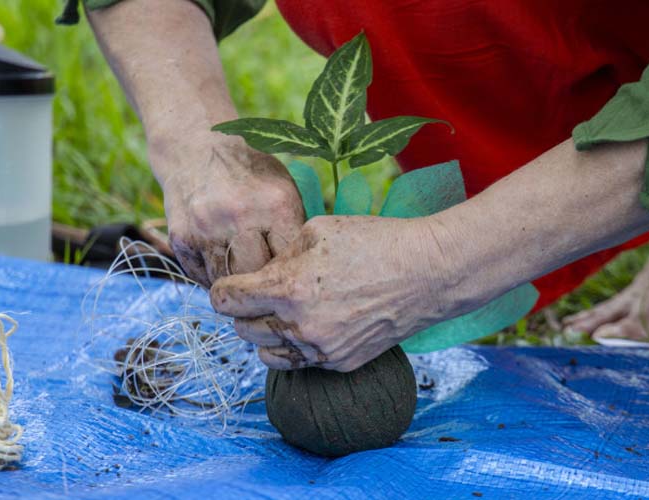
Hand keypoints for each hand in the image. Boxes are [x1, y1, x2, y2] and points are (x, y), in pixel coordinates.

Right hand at [153, 131, 304, 285]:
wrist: (197, 146)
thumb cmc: (251, 173)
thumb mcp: (284, 189)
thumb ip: (294, 230)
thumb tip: (304, 275)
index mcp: (277, 205)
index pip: (290, 264)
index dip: (292, 277)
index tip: (292, 281)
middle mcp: (240, 217)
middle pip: (259, 279)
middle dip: (264, 286)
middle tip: (268, 288)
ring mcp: (206, 228)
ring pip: (228, 284)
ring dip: (237, 286)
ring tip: (244, 278)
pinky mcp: (181, 237)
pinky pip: (202, 277)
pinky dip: (213, 278)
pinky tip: (222, 266)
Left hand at [209, 215, 452, 371]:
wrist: (427, 273)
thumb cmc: (374, 242)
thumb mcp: (317, 231)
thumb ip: (280, 254)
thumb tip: (261, 273)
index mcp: (287, 287)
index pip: (226, 301)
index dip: (222, 291)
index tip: (228, 287)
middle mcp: (299, 325)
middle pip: (242, 329)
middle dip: (243, 312)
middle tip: (258, 295)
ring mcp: (320, 349)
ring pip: (266, 353)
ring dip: (266, 334)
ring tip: (281, 313)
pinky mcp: (339, 363)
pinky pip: (299, 362)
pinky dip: (295, 346)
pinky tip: (310, 324)